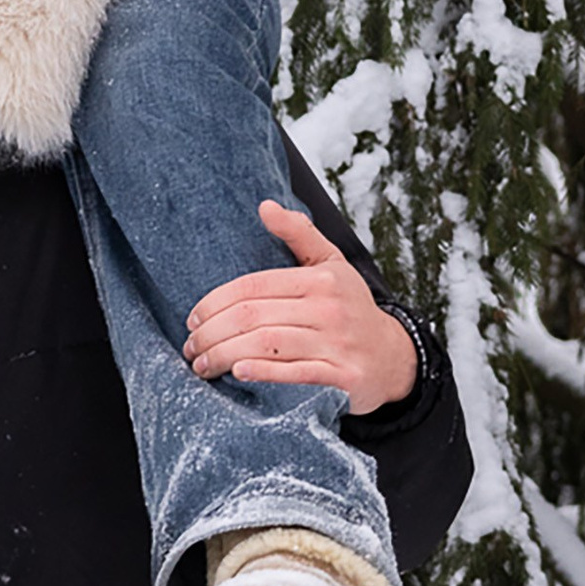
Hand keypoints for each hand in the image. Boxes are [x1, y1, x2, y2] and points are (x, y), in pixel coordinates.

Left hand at [185, 200, 419, 414]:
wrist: (394, 357)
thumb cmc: (352, 309)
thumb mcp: (332, 264)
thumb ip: (299, 234)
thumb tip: (265, 206)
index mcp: (320, 280)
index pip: (253, 286)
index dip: (216, 302)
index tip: (194, 317)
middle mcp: (329, 309)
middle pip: (254, 317)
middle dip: (212, 332)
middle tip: (190, 346)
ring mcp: (337, 345)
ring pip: (268, 345)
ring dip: (226, 355)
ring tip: (202, 365)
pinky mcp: (343, 379)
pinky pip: (296, 374)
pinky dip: (264, 373)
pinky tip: (238, 373)